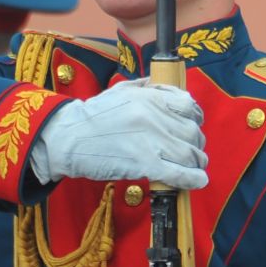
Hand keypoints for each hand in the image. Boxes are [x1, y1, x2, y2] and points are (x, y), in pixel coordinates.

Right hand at [28, 80, 208, 189]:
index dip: (195, 117)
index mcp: (151, 98)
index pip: (189, 105)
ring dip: (197, 163)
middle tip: (193, 151)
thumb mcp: (121, 91)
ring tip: (194, 167)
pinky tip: (198, 181)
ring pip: (190, 154)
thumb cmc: (93, 115)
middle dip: (196, 144)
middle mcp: (155, 118)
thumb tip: (163, 85)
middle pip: (193, 132)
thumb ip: (146, 87)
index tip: (193, 126)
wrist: (68, 137)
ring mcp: (152, 142)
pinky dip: (193, 178)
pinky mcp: (145, 165)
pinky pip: (179, 173)